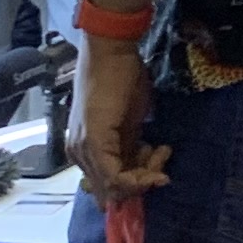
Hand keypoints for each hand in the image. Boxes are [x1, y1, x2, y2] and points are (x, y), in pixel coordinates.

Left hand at [75, 37, 170, 205]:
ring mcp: (82, 150)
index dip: (136, 185)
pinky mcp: (93, 143)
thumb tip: (140, 167)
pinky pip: (114, 177)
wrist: (111, 52)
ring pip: (114, 187)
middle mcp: (78, 154)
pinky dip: (138, 175)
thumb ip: (130, 146)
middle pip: (111, 191)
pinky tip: (158, 156)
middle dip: (143, 181)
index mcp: (84, 149)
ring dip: (144, 175)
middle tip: (163, 157)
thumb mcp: (128, 121)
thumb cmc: (121, 78)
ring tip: (162, 150)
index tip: (160, 170)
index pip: (109, 185)